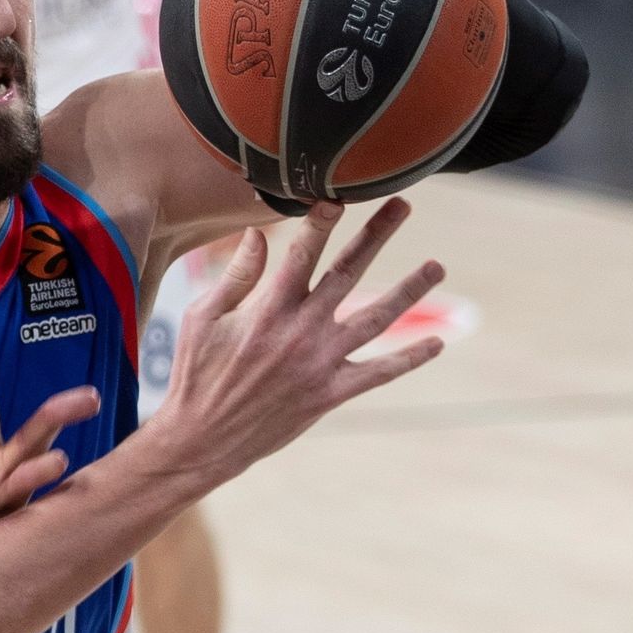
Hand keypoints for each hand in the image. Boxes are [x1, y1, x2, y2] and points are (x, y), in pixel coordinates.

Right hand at [148, 199, 444, 482]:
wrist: (203, 438)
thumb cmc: (196, 373)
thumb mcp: (202, 319)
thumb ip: (236, 277)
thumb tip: (260, 236)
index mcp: (267, 310)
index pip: (302, 255)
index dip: (322, 222)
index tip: (341, 194)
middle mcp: (301, 332)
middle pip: (348, 273)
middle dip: (376, 236)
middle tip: (402, 206)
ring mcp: (321, 363)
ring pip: (377, 318)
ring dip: (410, 290)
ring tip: (436, 267)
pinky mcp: (331, 392)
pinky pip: (379, 372)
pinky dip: (409, 358)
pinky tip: (436, 342)